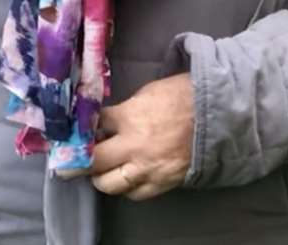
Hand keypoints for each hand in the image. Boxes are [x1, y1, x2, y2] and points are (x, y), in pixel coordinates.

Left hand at [64, 73, 193, 200]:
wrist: (220, 114)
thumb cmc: (183, 96)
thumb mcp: (145, 94)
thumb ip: (123, 110)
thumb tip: (104, 122)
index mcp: (128, 118)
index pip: (92, 127)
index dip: (81, 130)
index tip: (73, 133)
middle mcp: (135, 147)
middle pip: (92, 161)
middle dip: (76, 162)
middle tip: (68, 162)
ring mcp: (149, 168)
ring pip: (109, 185)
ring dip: (100, 178)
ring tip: (98, 171)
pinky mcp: (164, 182)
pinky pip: (135, 194)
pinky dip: (126, 188)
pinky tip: (125, 178)